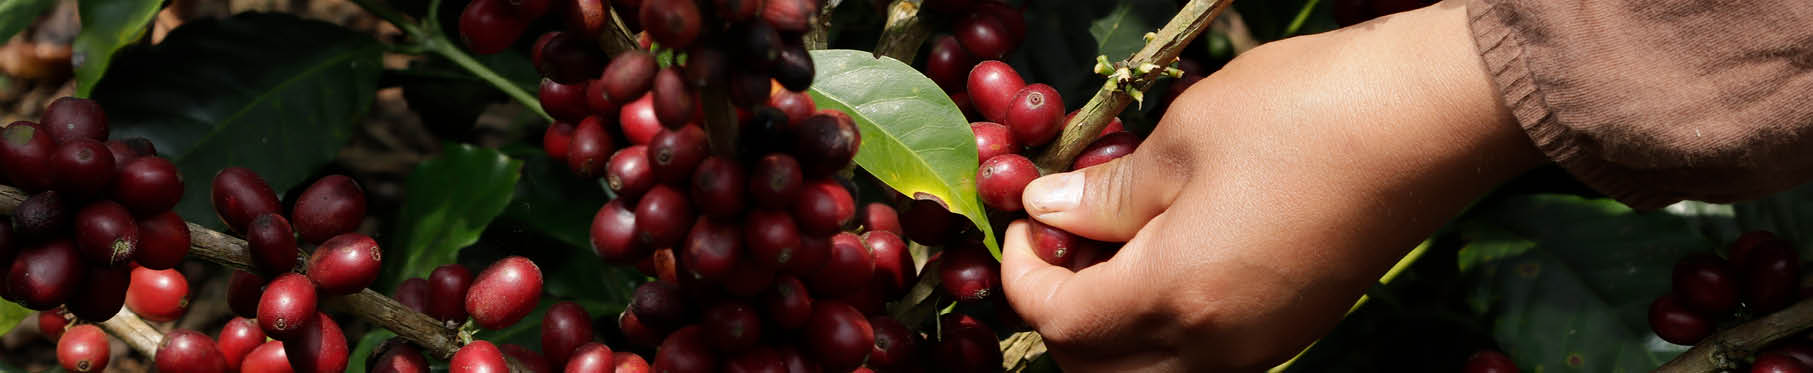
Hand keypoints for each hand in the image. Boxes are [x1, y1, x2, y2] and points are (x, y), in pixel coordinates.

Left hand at [1000, 2, 1544, 370]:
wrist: (1433, 121)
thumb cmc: (1305, 113)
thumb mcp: (1183, 138)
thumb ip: (1105, 193)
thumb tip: (1047, 211)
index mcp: (1176, 296)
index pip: (1058, 320)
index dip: (1019, 273)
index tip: (1020, 221)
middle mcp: (1216, 346)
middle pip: (1094, 369)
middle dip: (1059, 310)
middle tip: (1059, 237)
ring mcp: (1262, 347)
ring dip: (1110, 327)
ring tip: (1113, 245)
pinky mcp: (1294, 331)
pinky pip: (1201, 358)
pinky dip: (1162, 326)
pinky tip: (1167, 255)